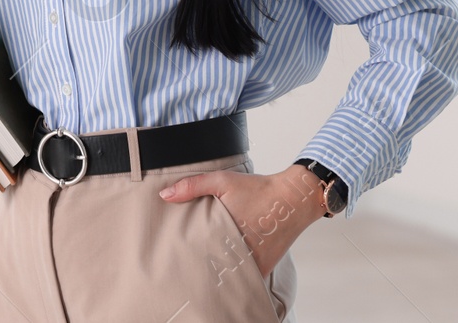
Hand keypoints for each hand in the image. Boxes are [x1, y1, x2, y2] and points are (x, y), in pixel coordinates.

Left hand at [160, 163, 326, 276]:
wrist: (293, 199)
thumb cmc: (256, 188)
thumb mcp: (222, 180)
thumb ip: (193, 186)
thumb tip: (164, 196)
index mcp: (225, 233)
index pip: (199, 254)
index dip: (189, 255)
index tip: (181, 252)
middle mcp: (240, 252)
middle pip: (213, 266)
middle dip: (203, 263)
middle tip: (191, 260)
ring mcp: (254, 262)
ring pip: (229, 274)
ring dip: (220, 269)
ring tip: (210, 262)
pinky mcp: (265, 265)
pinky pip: (246, 275)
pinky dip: (238, 272)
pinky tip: (229, 264)